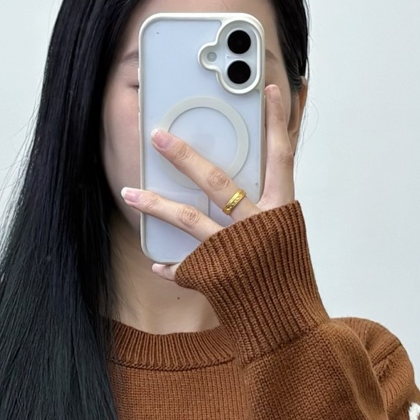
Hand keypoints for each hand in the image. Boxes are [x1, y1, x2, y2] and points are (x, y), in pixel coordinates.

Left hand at [120, 83, 295, 279]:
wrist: (288, 329)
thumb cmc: (287, 279)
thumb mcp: (287, 235)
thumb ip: (270, 204)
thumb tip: (261, 173)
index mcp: (282, 210)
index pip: (281, 155)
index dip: (276, 121)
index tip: (266, 89)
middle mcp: (258, 226)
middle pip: (217, 181)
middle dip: (184, 156)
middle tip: (158, 136)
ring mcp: (234, 251)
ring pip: (188, 219)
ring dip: (155, 204)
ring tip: (130, 193)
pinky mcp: (215, 277)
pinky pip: (184, 265)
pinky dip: (170, 264)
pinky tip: (158, 262)